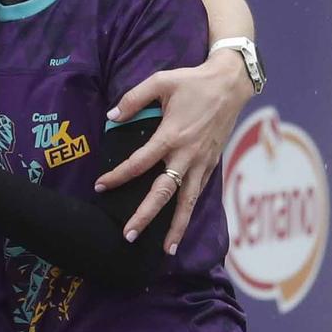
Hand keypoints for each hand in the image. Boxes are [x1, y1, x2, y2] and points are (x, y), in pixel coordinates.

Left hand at [96, 52, 251, 252]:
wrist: (231, 84)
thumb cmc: (193, 82)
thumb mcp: (160, 81)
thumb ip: (133, 99)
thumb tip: (111, 117)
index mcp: (172, 135)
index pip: (140, 163)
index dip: (119, 175)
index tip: (100, 186)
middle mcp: (188, 155)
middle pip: (164, 192)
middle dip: (145, 215)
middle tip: (128, 234)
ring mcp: (203, 163)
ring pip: (187, 201)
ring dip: (176, 226)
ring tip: (166, 250)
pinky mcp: (212, 164)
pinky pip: (198, 192)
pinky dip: (189, 211)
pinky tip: (180, 226)